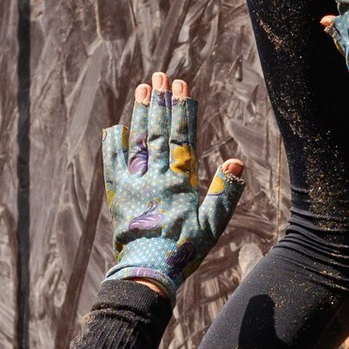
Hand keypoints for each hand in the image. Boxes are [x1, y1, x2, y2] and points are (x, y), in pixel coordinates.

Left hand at [104, 72, 245, 292]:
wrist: (146, 272)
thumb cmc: (183, 251)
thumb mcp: (212, 225)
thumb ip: (224, 193)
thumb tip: (236, 162)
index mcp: (178, 182)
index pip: (181, 138)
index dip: (183, 110)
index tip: (182, 86)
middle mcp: (153, 177)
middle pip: (158, 132)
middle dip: (161, 102)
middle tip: (160, 76)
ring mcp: (132, 184)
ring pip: (136, 141)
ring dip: (140, 113)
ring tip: (142, 88)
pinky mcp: (116, 195)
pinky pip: (112, 163)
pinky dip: (113, 143)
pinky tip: (115, 126)